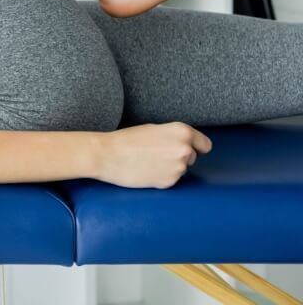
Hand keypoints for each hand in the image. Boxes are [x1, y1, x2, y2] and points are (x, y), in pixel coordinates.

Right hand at [94, 122, 211, 188]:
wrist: (107, 155)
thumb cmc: (126, 140)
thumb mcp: (154, 129)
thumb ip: (173, 136)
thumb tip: (185, 145)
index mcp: (182, 132)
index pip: (205, 144)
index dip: (196, 146)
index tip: (190, 149)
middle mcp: (184, 150)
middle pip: (192, 157)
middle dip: (179, 156)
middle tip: (158, 153)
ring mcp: (178, 168)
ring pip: (181, 169)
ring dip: (170, 168)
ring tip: (149, 162)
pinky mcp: (169, 182)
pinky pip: (171, 179)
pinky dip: (162, 177)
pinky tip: (147, 171)